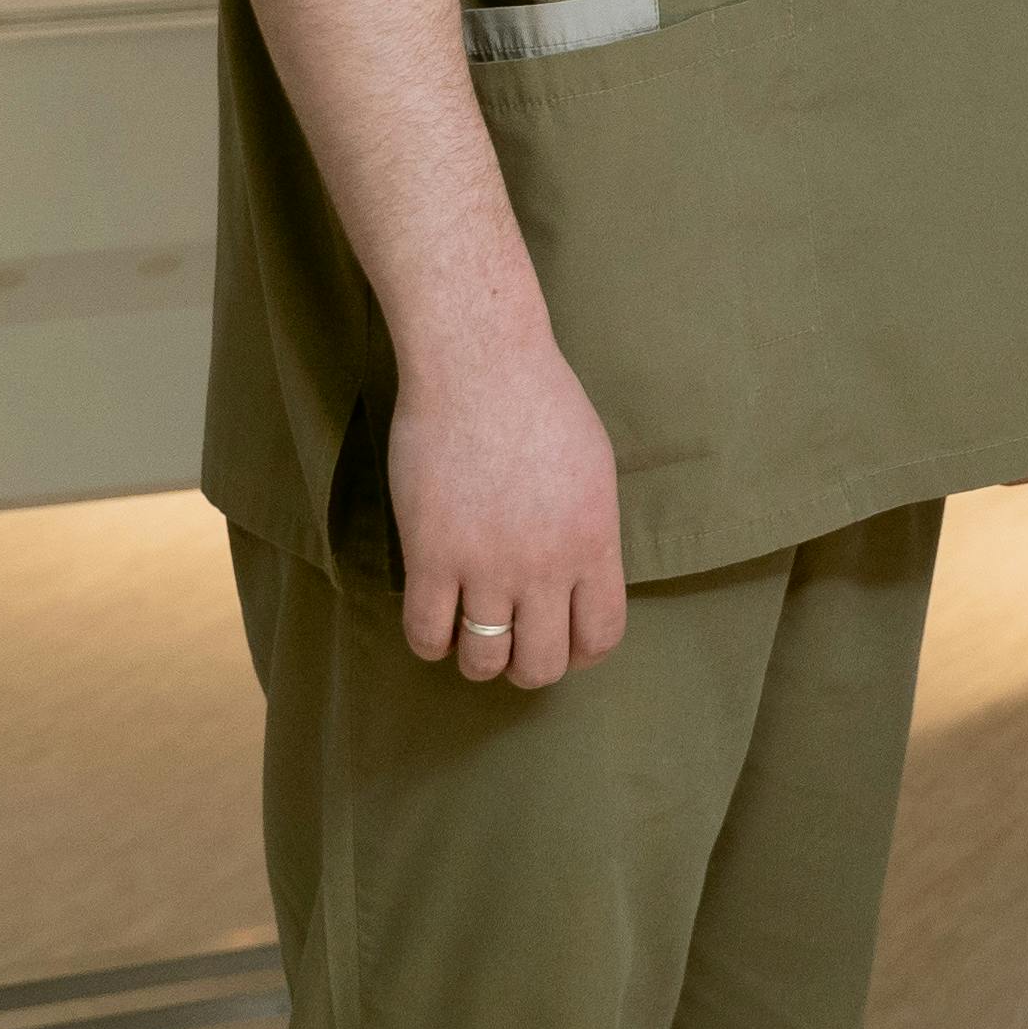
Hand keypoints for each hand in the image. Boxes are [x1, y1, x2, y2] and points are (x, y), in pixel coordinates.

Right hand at [387, 336, 628, 688]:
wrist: (479, 362)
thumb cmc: (539, 400)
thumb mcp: (593, 468)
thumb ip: (590, 532)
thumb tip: (582, 579)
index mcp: (595, 542)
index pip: (601, 637)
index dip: (580, 653)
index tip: (559, 641)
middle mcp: (547, 565)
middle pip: (542, 664)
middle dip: (527, 666)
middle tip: (510, 642)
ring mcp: (488, 564)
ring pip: (484, 662)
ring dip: (476, 659)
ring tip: (468, 632)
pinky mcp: (432, 555)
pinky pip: (426, 635)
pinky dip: (430, 641)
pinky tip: (432, 616)